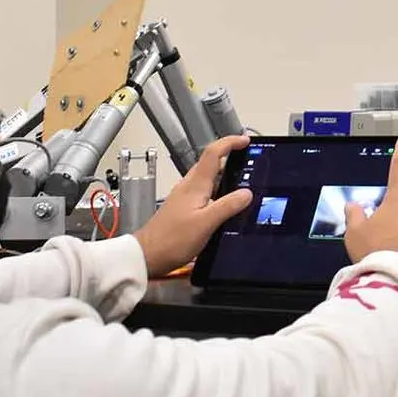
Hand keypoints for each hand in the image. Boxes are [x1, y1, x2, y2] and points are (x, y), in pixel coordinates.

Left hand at [133, 135, 251, 277]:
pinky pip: (204, 193)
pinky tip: (225, 206)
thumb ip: (228, 206)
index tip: (245, 141)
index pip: (213, 153)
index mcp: (195, 185)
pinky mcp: (183, 209)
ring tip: (243, 184)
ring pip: (208, 179)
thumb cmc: (171, 240)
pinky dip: (218, 192)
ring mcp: (184, 197)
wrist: (147, 255)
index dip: (230, 143)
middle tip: (249, 161)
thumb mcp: (206, 224)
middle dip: (230, 158)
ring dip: (225, 176)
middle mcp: (188, 187)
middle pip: (210, 163)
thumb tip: (247, 193)